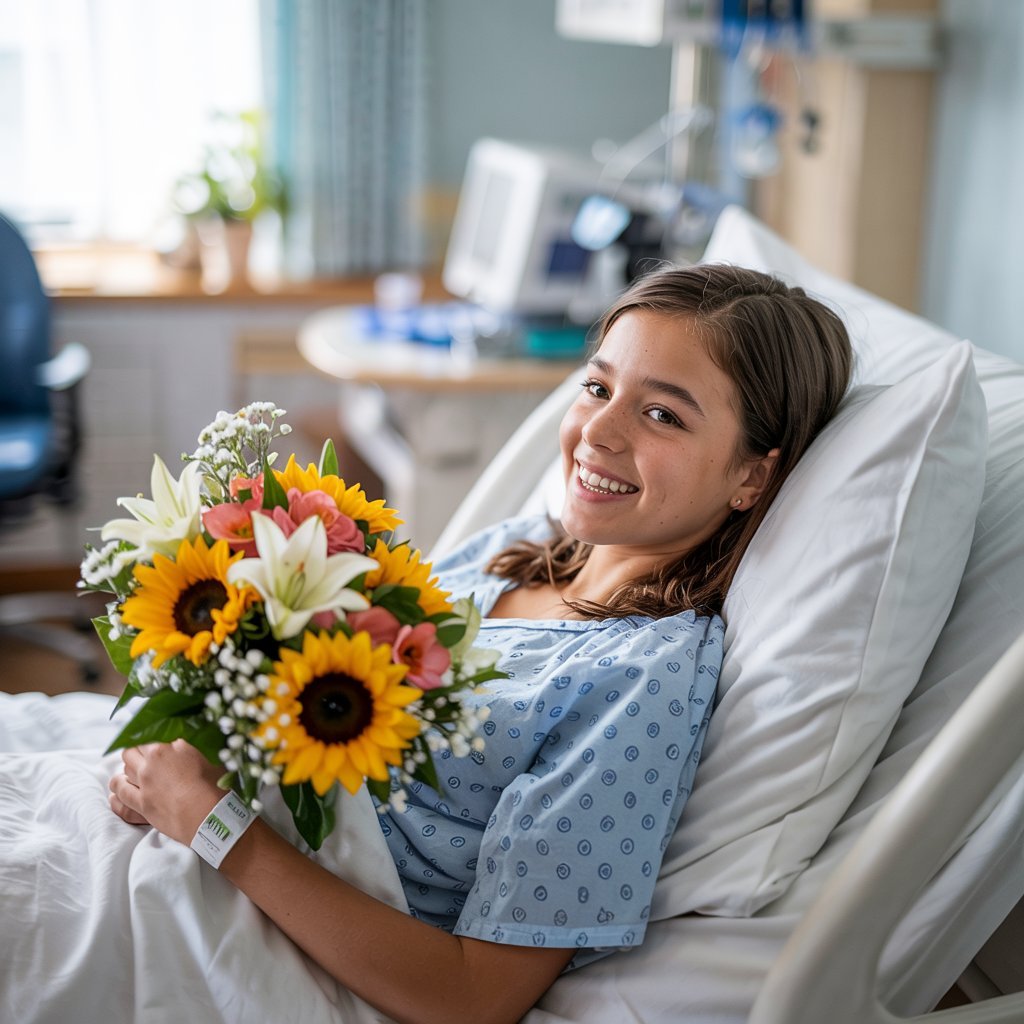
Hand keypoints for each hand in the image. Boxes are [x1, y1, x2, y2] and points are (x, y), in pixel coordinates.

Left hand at [108, 740, 223, 845]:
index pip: (152, 732)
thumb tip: (191, 734)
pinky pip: (120, 793)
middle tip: (146, 755)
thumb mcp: (211, 754)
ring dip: (129, 767)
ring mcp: (145, 782)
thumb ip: (195, 742)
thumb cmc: (216, 784)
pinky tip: (120, 786)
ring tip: (136, 769)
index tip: (157, 740)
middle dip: (137, 750)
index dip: (154, 737)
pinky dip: (118, 788)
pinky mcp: (141, 803)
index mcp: (170, 744)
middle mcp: (153, 760)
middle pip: (133, 749)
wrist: (211, 816)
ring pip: (124, 768)